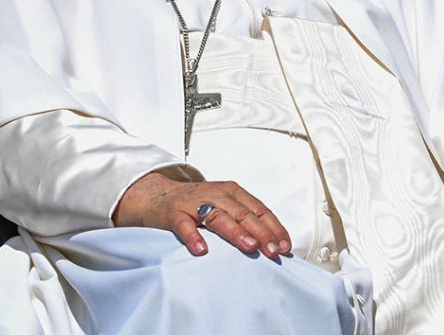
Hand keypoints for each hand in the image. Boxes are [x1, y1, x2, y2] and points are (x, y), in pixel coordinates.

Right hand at [112, 172, 290, 258]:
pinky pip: (184, 225)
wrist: (158, 195)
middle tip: (273, 251)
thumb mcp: (224, 206)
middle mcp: (217, 194)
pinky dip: (193, 236)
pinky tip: (201, 249)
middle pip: (243, 213)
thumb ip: (244, 220)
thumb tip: (273, 244)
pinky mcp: (174, 213)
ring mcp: (195, 203)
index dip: (274, 228)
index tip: (285, 246)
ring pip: (218, 217)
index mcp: (233, 192)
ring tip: (249, 247)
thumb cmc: (197, 204)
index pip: (259, 210)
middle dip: (261, 233)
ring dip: (235, 232)